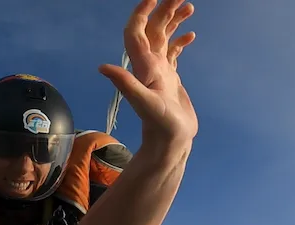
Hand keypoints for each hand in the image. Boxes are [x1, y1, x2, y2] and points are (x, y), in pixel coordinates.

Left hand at [99, 0, 197, 142]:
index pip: (136, 32)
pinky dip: (180, 40)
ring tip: (189, 7)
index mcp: (143, 66)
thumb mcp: (144, 103)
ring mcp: (160, 71)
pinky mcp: (170, 78)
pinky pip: (173, 52)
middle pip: (154, 29)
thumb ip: (126, 84)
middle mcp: (149, 64)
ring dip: (174, 21)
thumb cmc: (159, 125)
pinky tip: (191, 34)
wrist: (170, 141)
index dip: (141, 13)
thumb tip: (103, 67)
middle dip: (164, 10)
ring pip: (164, 37)